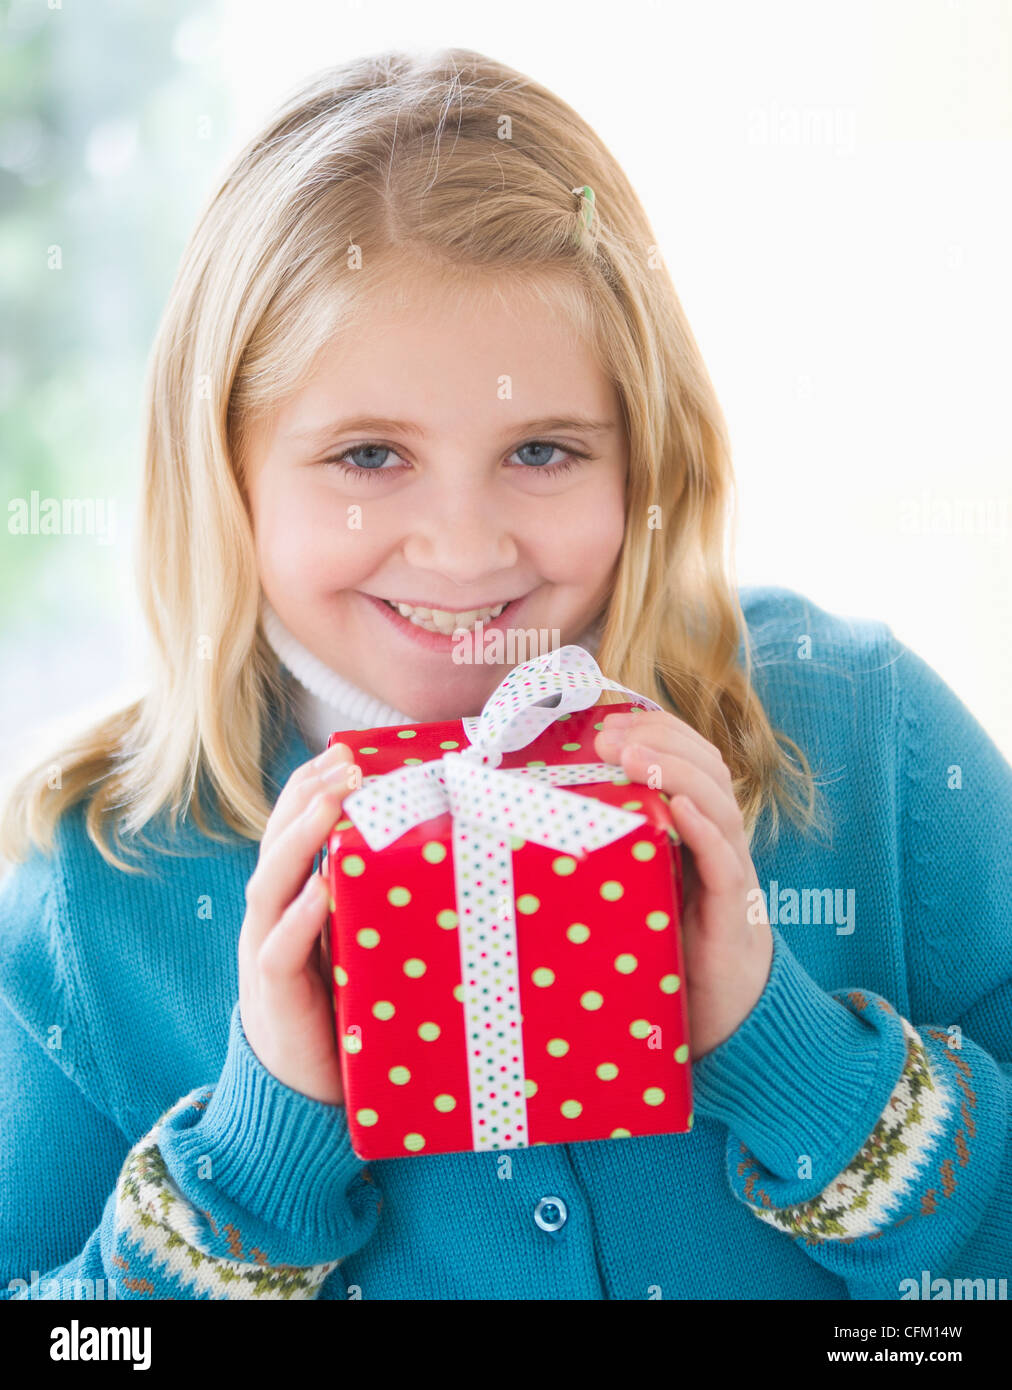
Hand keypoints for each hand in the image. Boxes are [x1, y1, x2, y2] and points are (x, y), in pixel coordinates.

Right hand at [238, 740, 358, 1104]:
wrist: (306, 1097)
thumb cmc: (344, 1012)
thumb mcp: (360, 945)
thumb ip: (373, 905)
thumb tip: (434, 858)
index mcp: (289, 902)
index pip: (291, 831)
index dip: (312, 789)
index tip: (346, 753)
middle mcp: (269, 920)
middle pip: (276, 843)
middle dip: (308, 797)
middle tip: (346, 763)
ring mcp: (264, 955)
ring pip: (269, 885)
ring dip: (300, 839)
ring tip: (333, 801)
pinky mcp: (273, 998)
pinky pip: (277, 951)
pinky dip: (298, 917)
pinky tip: (320, 890)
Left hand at [594, 709, 772, 1059]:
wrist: (727, 1020)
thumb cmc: (672, 951)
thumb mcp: (636, 889)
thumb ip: (612, 853)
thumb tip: (542, 824)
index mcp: (697, 829)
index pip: (689, 758)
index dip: (656, 731)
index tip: (608, 720)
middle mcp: (720, 841)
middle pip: (707, 766)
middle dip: (659, 740)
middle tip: (608, 734)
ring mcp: (732, 872)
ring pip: (718, 802)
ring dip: (675, 771)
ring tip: (633, 755)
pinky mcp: (734, 911)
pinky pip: (725, 860)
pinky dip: (704, 829)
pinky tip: (677, 809)